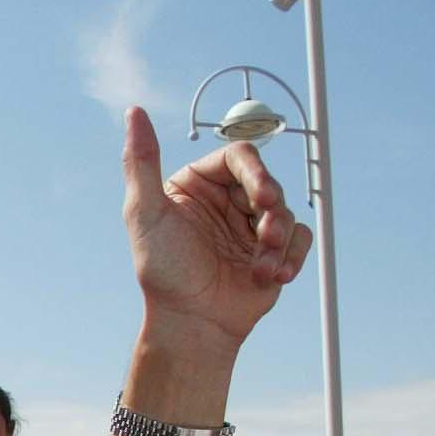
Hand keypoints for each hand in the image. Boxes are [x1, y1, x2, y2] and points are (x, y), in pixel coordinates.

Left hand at [121, 108, 310, 351]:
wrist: (191, 323)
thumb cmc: (162, 270)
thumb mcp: (144, 213)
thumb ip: (141, 162)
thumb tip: (134, 112)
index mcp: (197, 185)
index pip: (239, 157)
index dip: (257, 173)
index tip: (264, 197)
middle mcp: (226, 201)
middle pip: (268, 183)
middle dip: (272, 210)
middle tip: (267, 233)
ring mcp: (249, 226)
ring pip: (287, 213)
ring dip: (278, 241)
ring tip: (260, 269)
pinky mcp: (272, 251)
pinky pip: (300, 239)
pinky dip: (292, 256)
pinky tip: (275, 277)